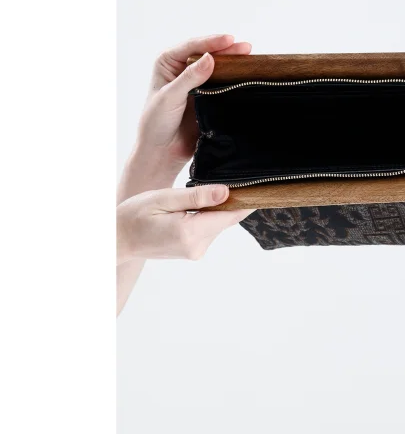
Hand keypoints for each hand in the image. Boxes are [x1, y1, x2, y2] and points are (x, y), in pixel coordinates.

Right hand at [117, 184, 251, 263]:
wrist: (117, 239)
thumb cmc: (135, 215)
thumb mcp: (165, 198)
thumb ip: (197, 196)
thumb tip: (226, 193)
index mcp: (190, 233)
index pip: (230, 215)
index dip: (245, 200)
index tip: (258, 186)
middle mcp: (196, 246)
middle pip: (226, 219)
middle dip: (227, 201)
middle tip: (223, 180)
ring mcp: (194, 252)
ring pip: (217, 224)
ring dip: (214, 209)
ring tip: (195, 197)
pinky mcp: (192, 251)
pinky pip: (208, 229)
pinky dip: (205, 217)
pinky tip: (190, 209)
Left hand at [119, 34, 250, 200]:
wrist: (162, 152)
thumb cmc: (156, 123)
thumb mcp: (170, 97)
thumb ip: (189, 77)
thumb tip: (210, 58)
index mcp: (168, 62)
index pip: (192, 47)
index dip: (212, 42)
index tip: (229, 40)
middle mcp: (182, 69)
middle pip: (208, 53)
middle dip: (227, 49)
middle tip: (246, 48)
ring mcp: (197, 82)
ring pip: (217, 67)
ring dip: (233, 62)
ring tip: (250, 57)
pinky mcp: (208, 96)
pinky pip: (223, 83)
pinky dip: (234, 78)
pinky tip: (246, 75)